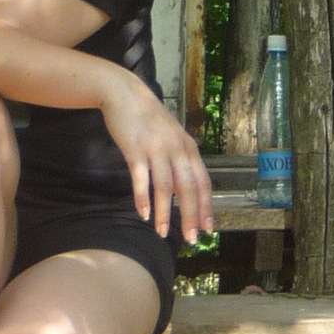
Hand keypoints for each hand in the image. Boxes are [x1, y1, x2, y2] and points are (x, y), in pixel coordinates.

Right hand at [100, 74, 214, 243]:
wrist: (125, 94)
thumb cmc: (149, 119)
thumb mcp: (172, 137)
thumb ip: (179, 160)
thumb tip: (183, 191)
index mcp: (188, 148)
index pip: (203, 182)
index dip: (206, 206)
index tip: (207, 229)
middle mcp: (176, 149)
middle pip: (187, 188)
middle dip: (190, 216)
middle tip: (190, 239)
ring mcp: (156, 148)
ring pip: (165, 187)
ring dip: (164, 212)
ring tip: (161, 232)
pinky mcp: (136, 149)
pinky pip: (142, 178)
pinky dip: (143, 198)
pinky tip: (143, 214)